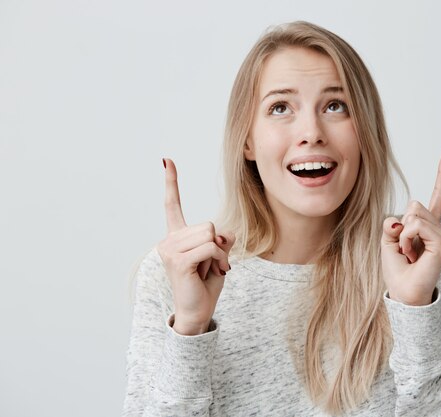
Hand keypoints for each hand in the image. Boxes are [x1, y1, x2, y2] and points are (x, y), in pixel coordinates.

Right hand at [156, 158, 234, 334]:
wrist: (197, 312)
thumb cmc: (206, 284)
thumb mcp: (219, 256)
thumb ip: (221, 240)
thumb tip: (223, 233)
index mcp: (176, 236)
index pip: (172, 204)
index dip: (171, 182)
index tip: (166, 160)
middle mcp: (168, 240)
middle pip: (208, 224)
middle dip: (217, 245)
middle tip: (210, 266)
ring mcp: (170, 251)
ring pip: (210, 235)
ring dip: (219, 254)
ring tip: (210, 270)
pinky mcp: (178, 261)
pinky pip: (211, 248)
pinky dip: (219, 261)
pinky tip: (213, 273)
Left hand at [380, 151, 440, 305]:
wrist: (403, 294)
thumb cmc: (397, 270)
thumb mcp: (387, 240)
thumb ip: (392, 224)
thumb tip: (400, 220)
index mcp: (426, 225)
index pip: (438, 195)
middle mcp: (438, 227)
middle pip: (415, 204)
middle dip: (401, 224)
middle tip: (405, 248)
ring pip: (415, 212)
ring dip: (403, 234)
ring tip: (409, 253)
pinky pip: (417, 225)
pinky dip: (407, 238)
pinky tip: (413, 254)